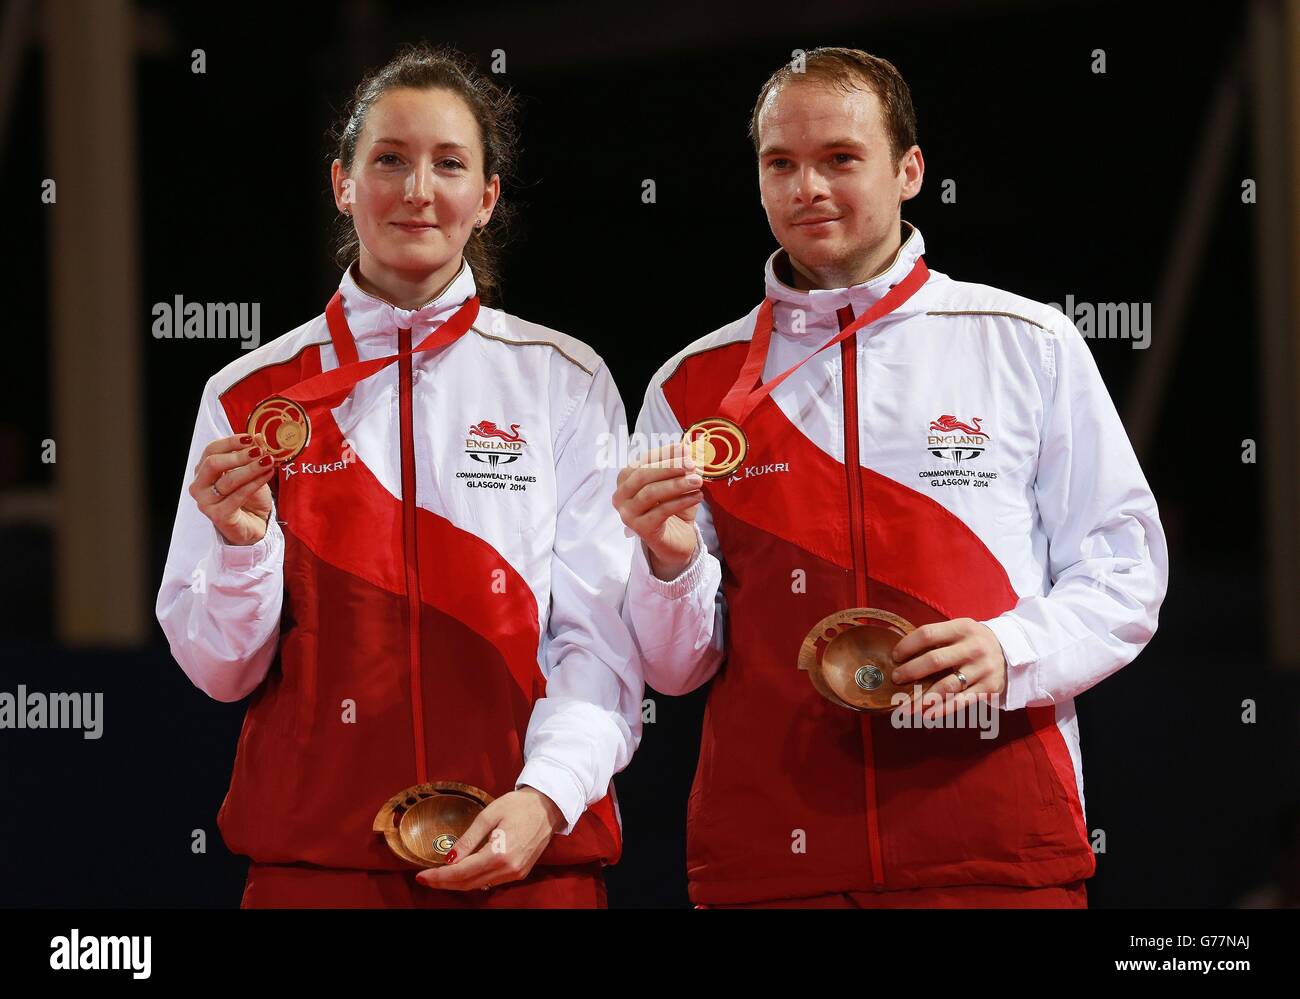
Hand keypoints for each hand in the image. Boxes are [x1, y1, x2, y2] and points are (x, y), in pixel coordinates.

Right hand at [189, 433, 275, 545]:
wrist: (254, 524)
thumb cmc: (249, 497)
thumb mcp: (252, 472)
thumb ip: (252, 455)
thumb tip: (258, 436)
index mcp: (204, 471)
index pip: (211, 450)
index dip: (230, 442)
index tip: (250, 438)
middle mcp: (200, 486)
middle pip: (213, 464)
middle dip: (238, 456)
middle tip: (259, 451)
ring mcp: (206, 502)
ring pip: (227, 481)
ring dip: (250, 469)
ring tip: (268, 462)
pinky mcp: (219, 516)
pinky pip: (237, 497)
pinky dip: (254, 484)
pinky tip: (267, 475)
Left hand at [414, 787, 564, 891]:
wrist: (548, 807)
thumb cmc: (519, 805)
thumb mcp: (489, 814)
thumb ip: (468, 838)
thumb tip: (449, 858)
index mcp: (499, 854)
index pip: (461, 872)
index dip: (439, 876)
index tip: (421, 876)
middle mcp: (508, 869)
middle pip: (468, 884)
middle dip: (444, 883)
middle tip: (425, 878)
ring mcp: (516, 873)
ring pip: (479, 885)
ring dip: (457, 883)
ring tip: (439, 875)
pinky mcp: (520, 873)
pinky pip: (491, 882)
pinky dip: (474, 880)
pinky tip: (462, 872)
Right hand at [613, 442, 701, 579]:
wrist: (677, 540)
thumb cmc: (674, 508)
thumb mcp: (677, 483)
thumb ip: (679, 466)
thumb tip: (686, 448)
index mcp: (625, 480)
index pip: (642, 461)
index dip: (663, 454)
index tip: (685, 449)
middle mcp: (621, 496)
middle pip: (642, 475)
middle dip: (669, 467)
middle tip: (692, 464)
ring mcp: (628, 514)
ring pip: (651, 493)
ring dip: (677, 484)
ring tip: (698, 481)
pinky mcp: (641, 529)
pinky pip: (661, 511)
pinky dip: (682, 501)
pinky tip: (697, 496)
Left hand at [890, 618, 1007, 720]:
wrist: (1009, 650)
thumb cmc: (972, 641)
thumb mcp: (959, 630)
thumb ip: (936, 638)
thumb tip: (900, 655)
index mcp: (962, 628)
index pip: (928, 634)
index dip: (908, 646)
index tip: (895, 657)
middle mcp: (974, 648)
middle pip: (935, 660)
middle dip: (911, 671)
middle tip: (896, 679)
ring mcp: (982, 669)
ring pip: (947, 686)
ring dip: (923, 698)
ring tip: (904, 706)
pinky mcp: (989, 687)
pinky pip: (962, 701)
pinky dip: (943, 709)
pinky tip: (927, 714)